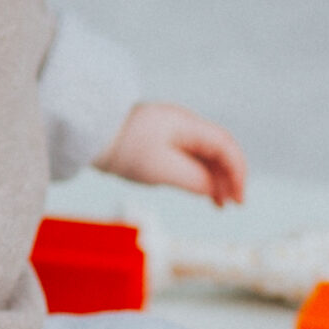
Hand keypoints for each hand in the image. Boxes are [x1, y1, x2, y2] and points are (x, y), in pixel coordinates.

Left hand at [92, 101, 247, 205]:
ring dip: (216, 178)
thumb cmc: (123, 149)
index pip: (225, 145)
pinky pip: (190, 156)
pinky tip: (203, 192)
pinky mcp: (161, 141)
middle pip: (218, 149)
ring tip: (220, 204)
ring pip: (205, 154)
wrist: (89, 135)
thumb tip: (216, 189)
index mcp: (187, 124)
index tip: (239, 198)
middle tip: (232, 204)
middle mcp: (184, 124)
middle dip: (229, 176)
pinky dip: (200, 174)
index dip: (238, 172)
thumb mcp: (161, 170)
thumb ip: (195, 180)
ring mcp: (173, 131)